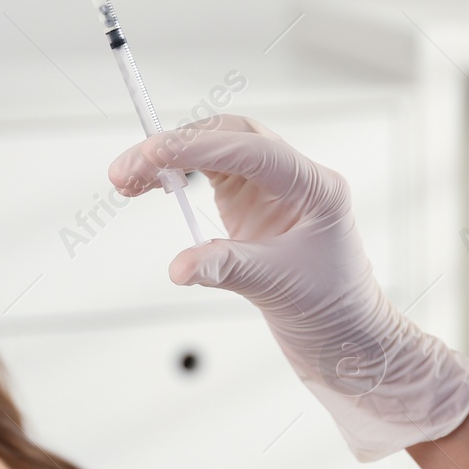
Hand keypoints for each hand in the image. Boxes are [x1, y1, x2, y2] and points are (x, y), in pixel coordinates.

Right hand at [109, 113, 468, 459]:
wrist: (343, 332)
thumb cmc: (329, 307)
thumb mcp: (275, 286)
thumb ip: (225, 268)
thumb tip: (179, 268)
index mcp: (315, 187)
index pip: (254, 151)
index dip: (202, 148)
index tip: (157, 154)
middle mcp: (294, 177)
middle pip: (230, 136)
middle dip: (177, 146)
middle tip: (129, 168)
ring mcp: (271, 186)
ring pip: (215, 149)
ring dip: (170, 157)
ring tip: (125, 180)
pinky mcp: (251, 200)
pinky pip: (208, 173)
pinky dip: (177, 174)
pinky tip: (150, 185)